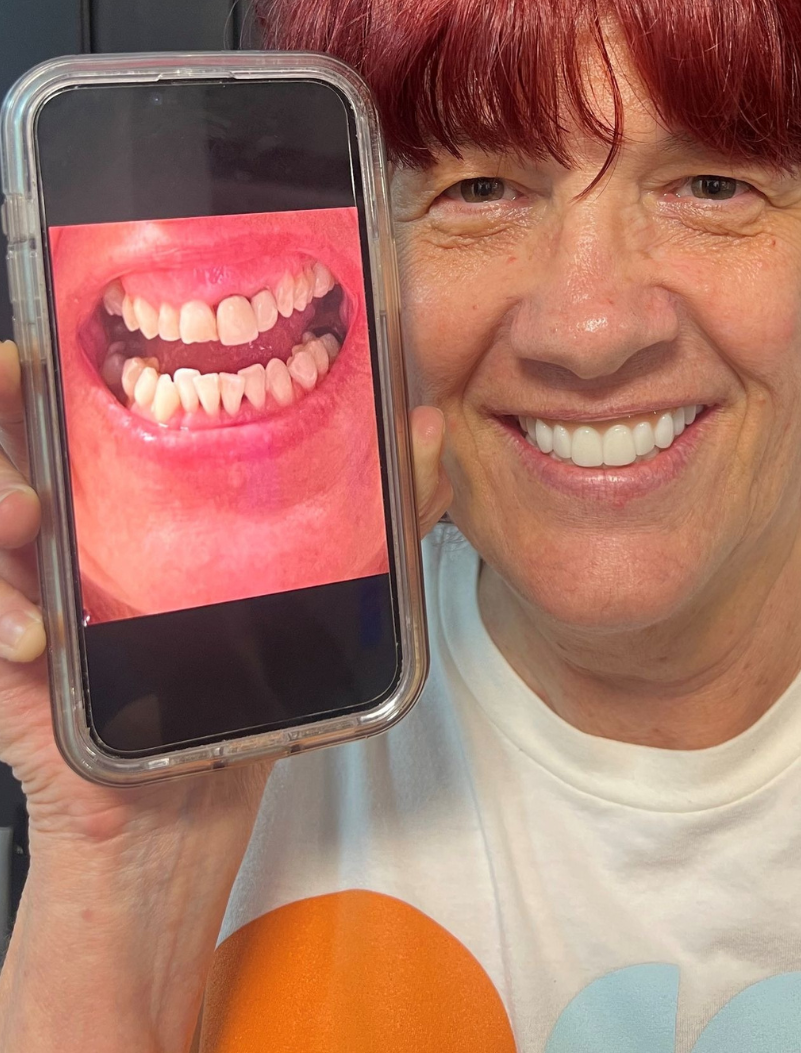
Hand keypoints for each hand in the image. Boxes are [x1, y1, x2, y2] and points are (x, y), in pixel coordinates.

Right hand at [0, 342, 450, 848]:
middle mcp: (68, 528)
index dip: (50, 359)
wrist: (187, 799)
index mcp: (131, 494)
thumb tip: (429, 429)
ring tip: (31, 512)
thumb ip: (379, 516)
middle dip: (1, 395)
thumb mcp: (318, 590)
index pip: (77, 402)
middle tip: (20, 373)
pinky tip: (36, 635)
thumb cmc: (244, 683)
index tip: (57, 329)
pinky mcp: (8, 656)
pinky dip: (4, 615)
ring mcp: (28, 587)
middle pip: (7, 437)